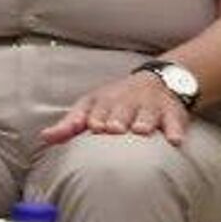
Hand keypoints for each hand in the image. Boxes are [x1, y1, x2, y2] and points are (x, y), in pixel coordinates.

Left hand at [40, 72, 187, 145]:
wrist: (156, 81)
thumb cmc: (114, 102)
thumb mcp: (90, 108)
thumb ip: (69, 125)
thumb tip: (45, 137)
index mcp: (103, 101)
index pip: (96, 108)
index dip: (94, 117)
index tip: (92, 126)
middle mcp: (126, 101)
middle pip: (121, 109)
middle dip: (117, 118)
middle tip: (115, 128)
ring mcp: (149, 105)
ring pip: (147, 113)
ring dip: (144, 121)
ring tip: (141, 131)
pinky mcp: (172, 112)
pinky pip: (175, 121)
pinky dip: (175, 129)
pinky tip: (174, 140)